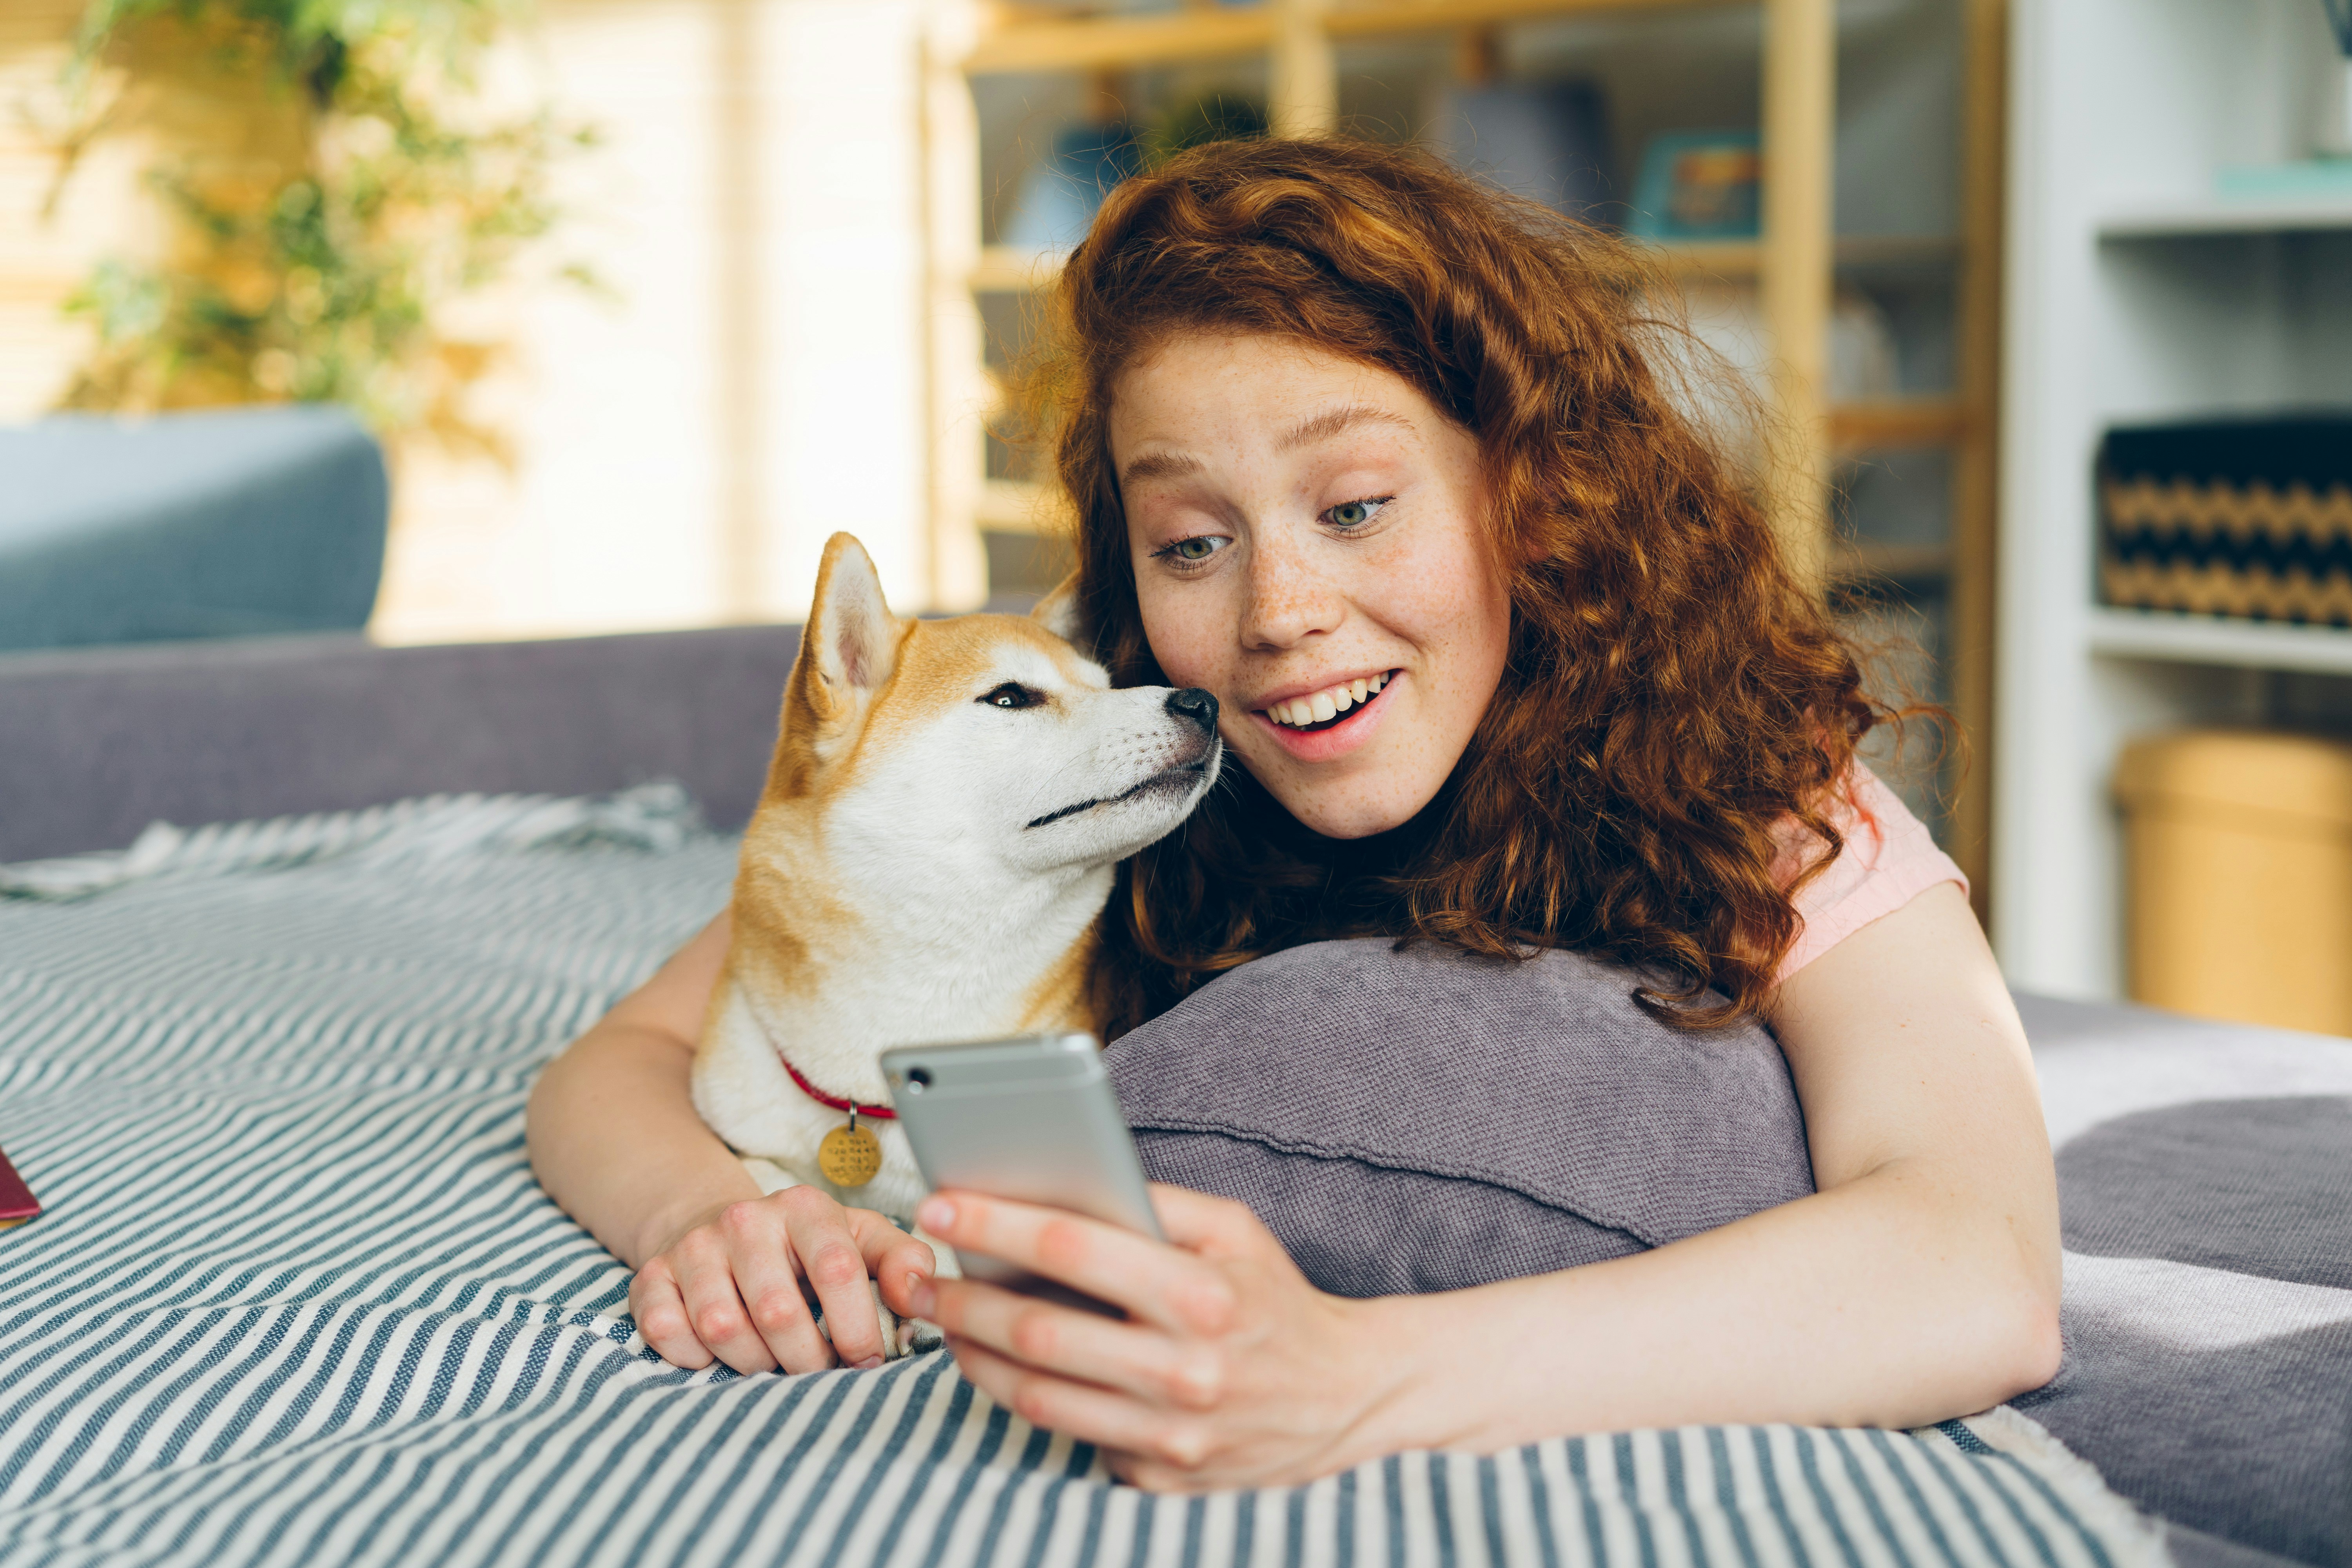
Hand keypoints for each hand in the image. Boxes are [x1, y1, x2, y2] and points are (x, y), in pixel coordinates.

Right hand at [630, 1186, 935, 1373]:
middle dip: (806, 1360)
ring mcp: (693, 1247)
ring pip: (722, 1329)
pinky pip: (668, 1334)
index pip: (837, 1270)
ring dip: (755, 1363)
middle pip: (778, 1311)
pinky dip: (695, 1358)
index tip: (868, 1361)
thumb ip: (903, 1262)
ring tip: (774, 1360)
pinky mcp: (650, 1276)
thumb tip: (922, 1294)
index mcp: (804, 1208)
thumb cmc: (807, 1247)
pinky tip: (719, 1351)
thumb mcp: (861, 1240)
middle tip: (819, 1372)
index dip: (856, 1328)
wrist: (724, 1227)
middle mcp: (743, 1220)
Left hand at [907, 1184, 1408, 1491]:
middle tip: (916, 1271)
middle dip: (959, 1297)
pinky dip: (1029, 1401)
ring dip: (972, 1353)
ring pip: (1036, 1397)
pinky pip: (1072, 1439)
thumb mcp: (1234, 1229)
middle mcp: (1185, 1371)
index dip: (995, 1222)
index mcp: (1201, 1295)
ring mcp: (1171, 1436)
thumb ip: (1152, 1203)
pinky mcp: (1160, 1479)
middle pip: (1037, 1331)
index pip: (1073, 1248)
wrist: (1345, 1397)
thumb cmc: (1275, 1299)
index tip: (939, 1203)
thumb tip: (1057, 1182)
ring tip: (942, 1317)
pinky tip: (1005, 1367)